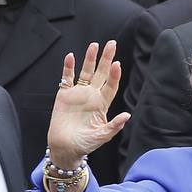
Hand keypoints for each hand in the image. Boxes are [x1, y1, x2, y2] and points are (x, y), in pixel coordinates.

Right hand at [47, 42, 128, 167]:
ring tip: (94, 45)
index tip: (117, 64)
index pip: (111, 86)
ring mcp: (78, 94)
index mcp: (102, 104)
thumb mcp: (101, 137)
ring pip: (85, 72)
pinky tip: (71, 57)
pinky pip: (66, 78)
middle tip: (111, 44)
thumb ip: (113, 126)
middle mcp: (92, 96)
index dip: (114, 76)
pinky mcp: (64, 95)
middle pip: (101, 74)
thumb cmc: (85, 144)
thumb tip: (127, 115)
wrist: (65, 147)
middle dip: (106, 59)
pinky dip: (68, 68)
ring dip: (90, 59)